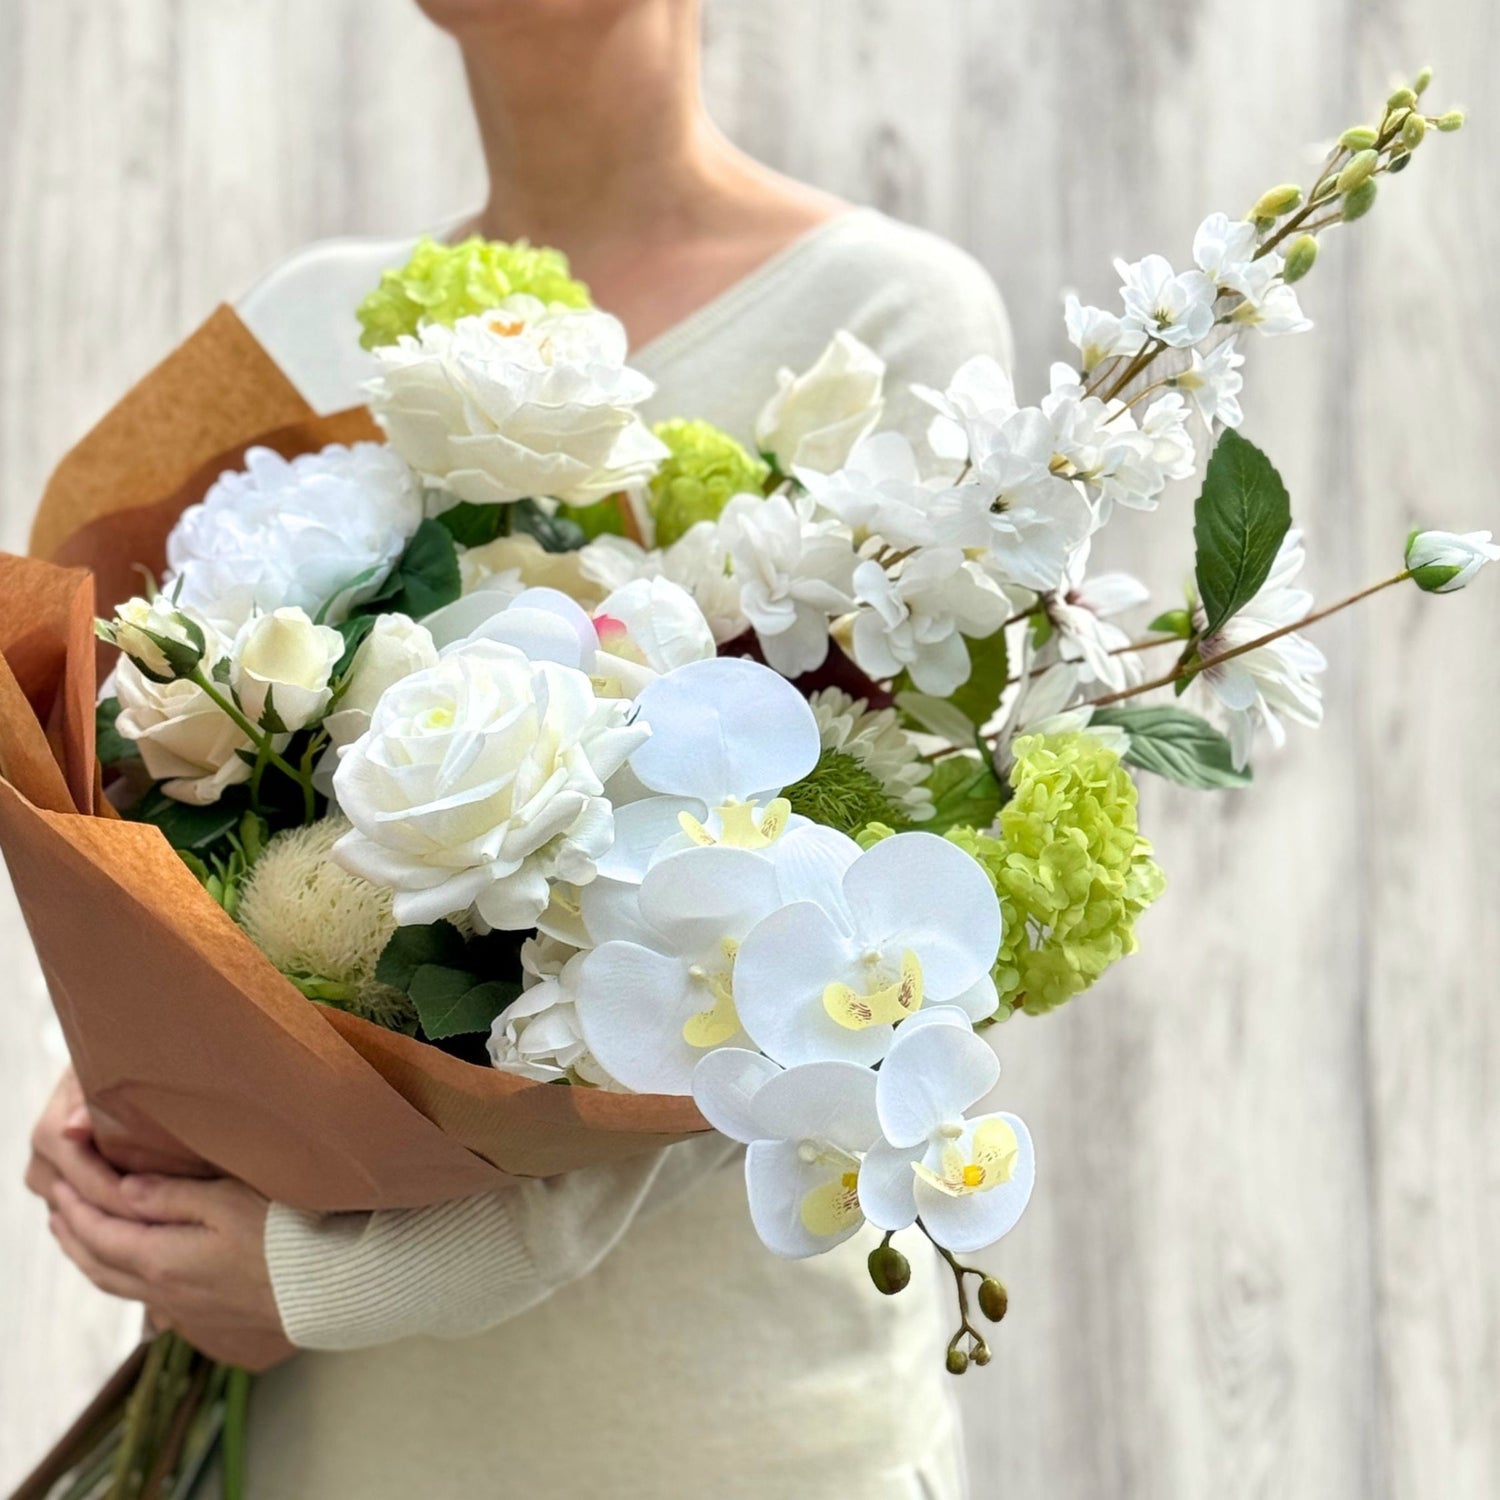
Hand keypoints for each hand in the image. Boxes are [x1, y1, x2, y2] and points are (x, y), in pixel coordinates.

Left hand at [26, 1069, 295, 1371]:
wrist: (330, 1288)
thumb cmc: (288, 1236)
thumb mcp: (231, 1201)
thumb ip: (174, 1196)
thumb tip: (125, 1189)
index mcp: (164, 1259)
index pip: (101, 1233)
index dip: (76, 1207)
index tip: (60, 1181)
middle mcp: (164, 1290)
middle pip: (99, 1264)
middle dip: (72, 1233)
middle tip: (58, 1206)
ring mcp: (184, 1307)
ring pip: (117, 1284)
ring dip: (90, 1257)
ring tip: (80, 1235)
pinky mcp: (204, 1315)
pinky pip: (141, 1297)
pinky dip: (119, 1276)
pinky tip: (132, 1267)